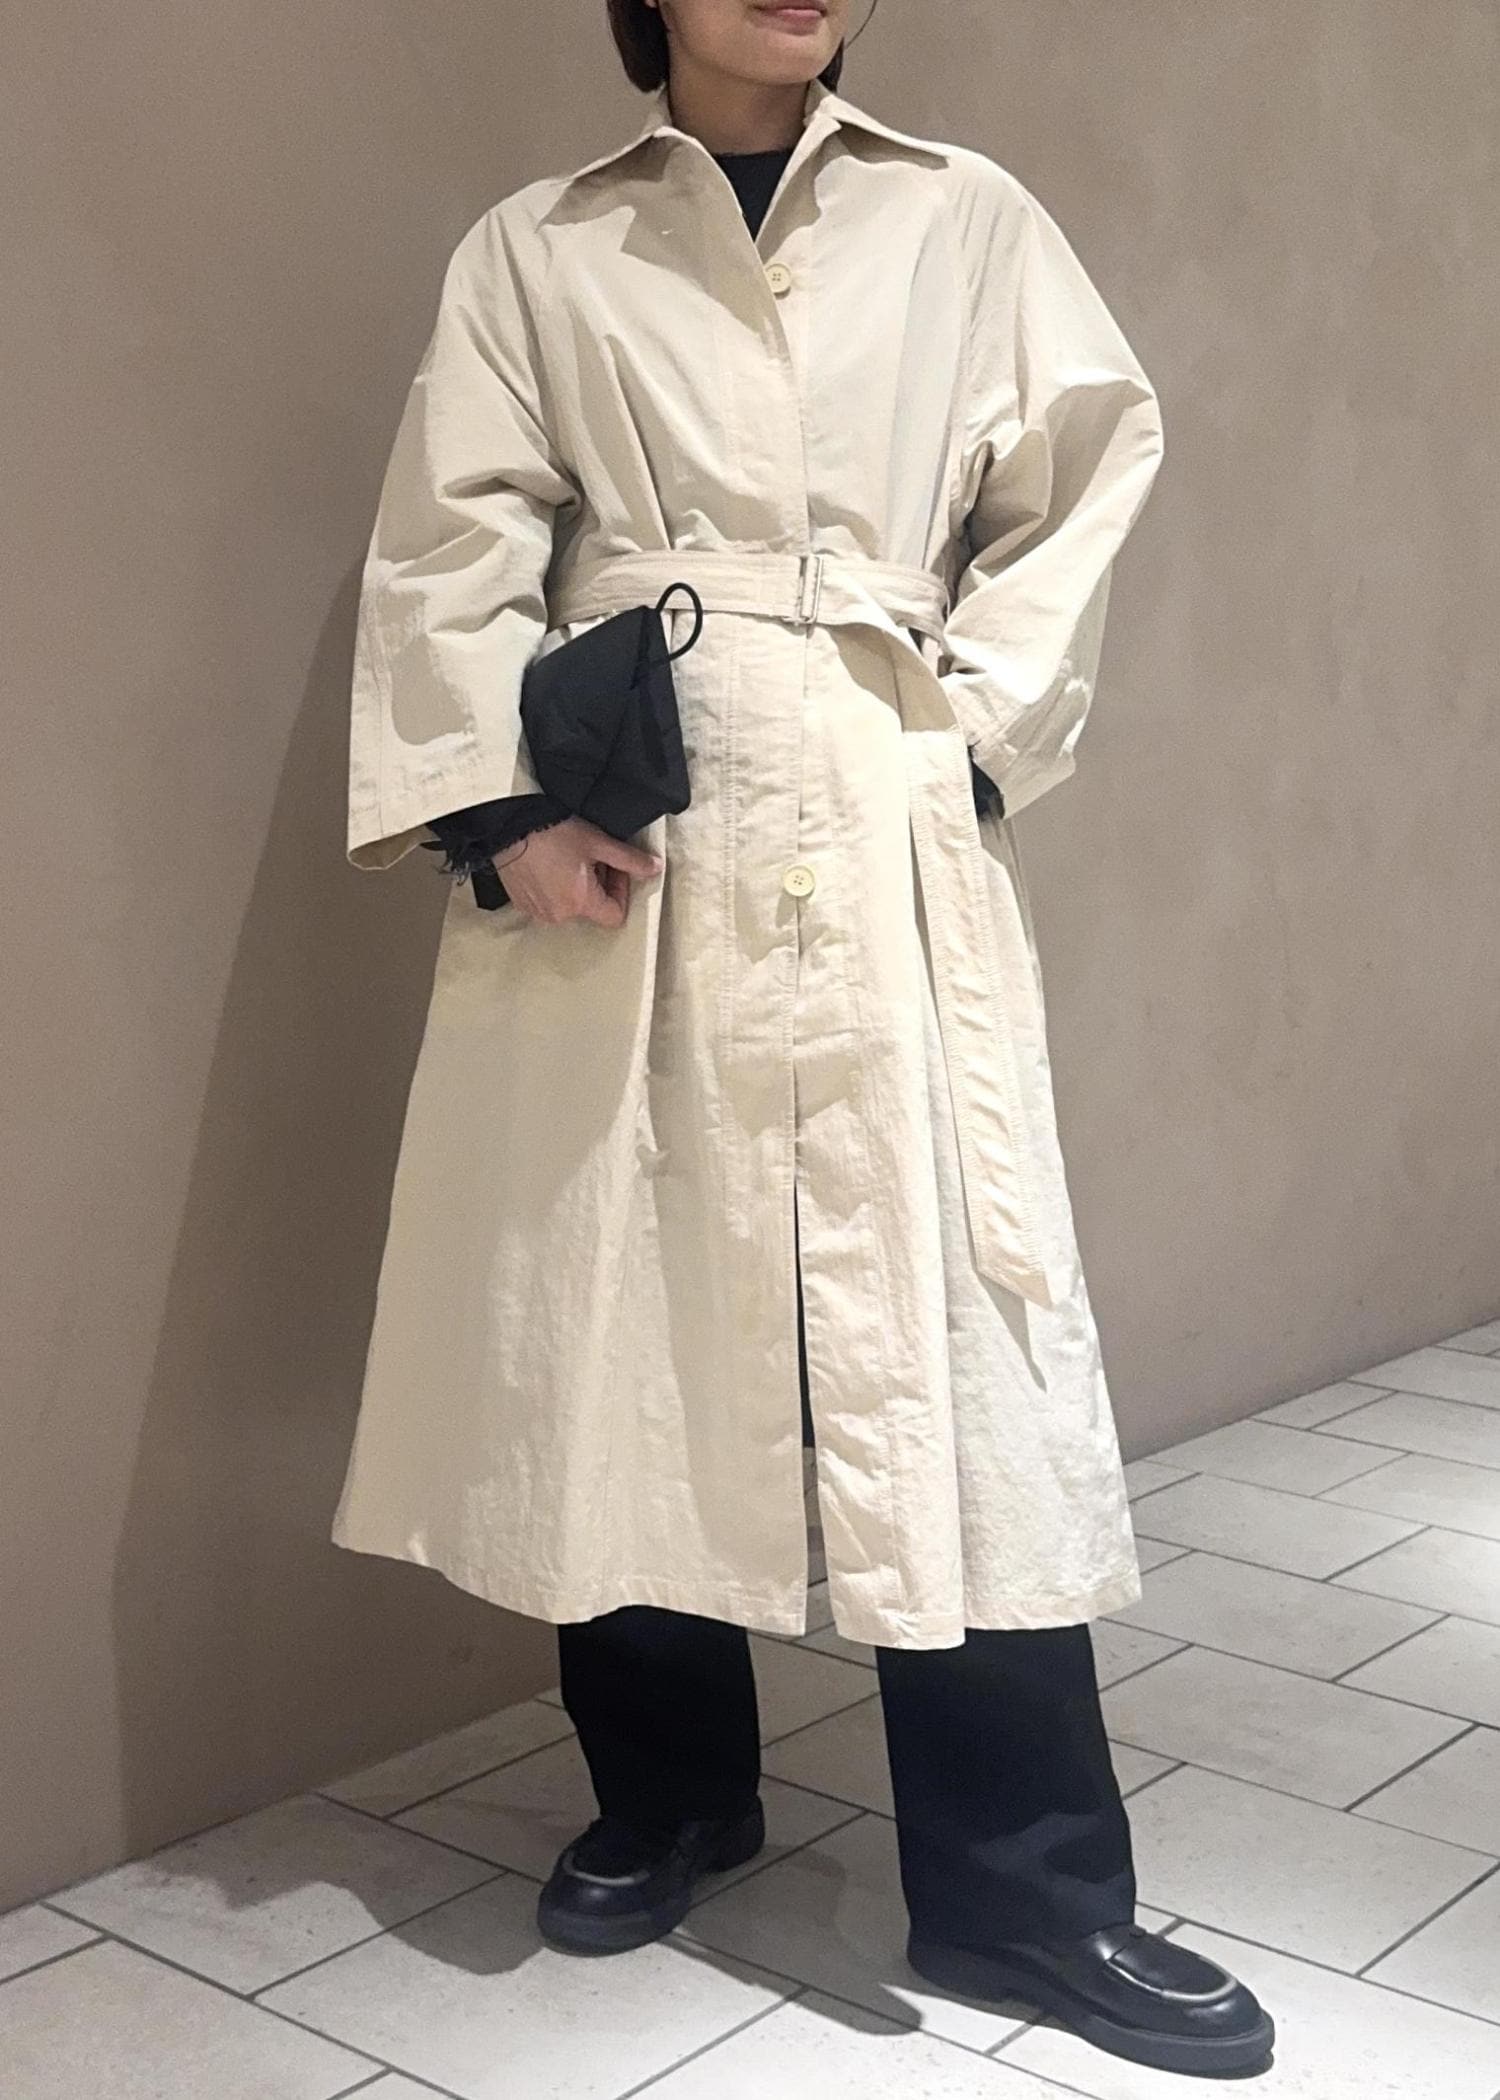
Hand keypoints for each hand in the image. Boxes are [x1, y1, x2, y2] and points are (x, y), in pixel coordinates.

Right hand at [495, 816, 662, 926]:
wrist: (506, 826)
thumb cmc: (550, 832)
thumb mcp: (597, 842)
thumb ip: (629, 859)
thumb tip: (654, 868)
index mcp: (580, 903)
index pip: (615, 916)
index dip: (622, 891)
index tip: (614, 868)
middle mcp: (559, 915)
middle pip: (592, 909)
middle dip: (599, 884)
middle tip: (592, 856)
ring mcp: (538, 912)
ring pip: (570, 905)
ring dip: (577, 886)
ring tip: (569, 858)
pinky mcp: (522, 904)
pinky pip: (548, 902)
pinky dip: (555, 887)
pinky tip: (551, 863)